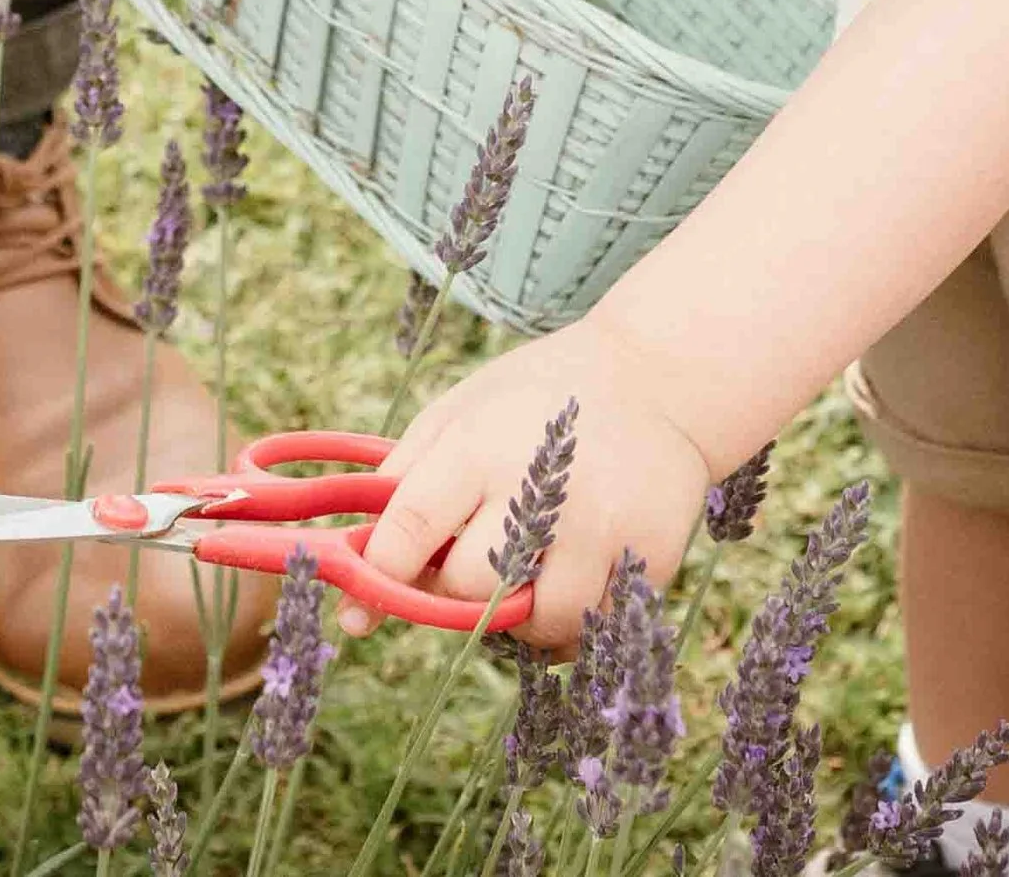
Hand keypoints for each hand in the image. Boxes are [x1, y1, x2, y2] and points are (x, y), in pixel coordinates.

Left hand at [354, 318, 714, 651]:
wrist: (656, 379)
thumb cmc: (535, 400)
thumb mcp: (458, 413)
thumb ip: (400, 487)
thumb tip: (352, 580)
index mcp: (480, 446)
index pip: (410, 530)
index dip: (382, 572)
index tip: (373, 586)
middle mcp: (542, 489)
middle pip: (469, 589)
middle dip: (452, 591)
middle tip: (463, 564)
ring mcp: (603, 527)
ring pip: (536, 624)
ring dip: (515, 620)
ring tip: (519, 578)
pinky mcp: (650, 556)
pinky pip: (592, 628)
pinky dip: (570, 623)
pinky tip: (566, 582)